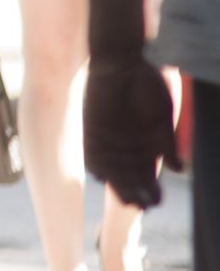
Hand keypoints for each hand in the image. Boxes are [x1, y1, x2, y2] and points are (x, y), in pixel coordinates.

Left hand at [85, 52, 181, 208]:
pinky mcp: (92, 131)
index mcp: (146, 145)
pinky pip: (92, 154)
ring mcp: (109, 140)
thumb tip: (178, 170)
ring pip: (113, 172)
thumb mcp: (162, 117)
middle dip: (135, 193)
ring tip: (127, 199)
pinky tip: (103, 177)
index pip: (148, 176)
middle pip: (130, 178)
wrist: (121, 63)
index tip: (156, 202)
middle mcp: (127, 147)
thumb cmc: (147, 87)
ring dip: (118, 186)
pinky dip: (97, 166)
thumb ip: (166, 143)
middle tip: (142, 206)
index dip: (151, 191)